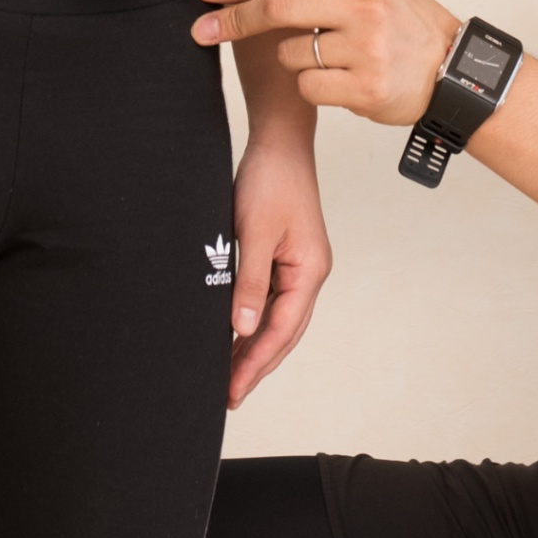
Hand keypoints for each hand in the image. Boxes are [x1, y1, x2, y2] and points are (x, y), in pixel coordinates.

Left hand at [192, 0, 461, 128]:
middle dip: (233, 20)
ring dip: (298, 61)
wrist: (456, 75)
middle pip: (276, 7)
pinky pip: (307, 87)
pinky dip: (316, 88)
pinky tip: (347, 84)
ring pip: (290, 54)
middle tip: (203, 30)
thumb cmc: (408, 30)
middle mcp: (364, 5)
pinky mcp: (365, 88)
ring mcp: (366, 47)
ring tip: (339, 62)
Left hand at [224, 140, 330, 407]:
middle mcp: (309, 274)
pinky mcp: (283, 258)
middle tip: (229, 395)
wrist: (278, 141)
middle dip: (257, 365)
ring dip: (253, 347)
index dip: (256, 362)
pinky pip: (268, 301)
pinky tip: (232, 336)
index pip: (282, 330)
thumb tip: (242, 328)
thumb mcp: (254, 232)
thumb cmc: (271, 179)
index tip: (233, 389)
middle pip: (284, 333)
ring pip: (276, 320)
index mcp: (310, 271)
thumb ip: (249, 282)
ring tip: (227, 376)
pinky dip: (251, 322)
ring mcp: (298, 267)